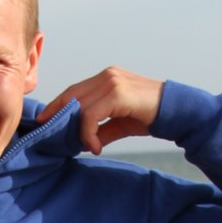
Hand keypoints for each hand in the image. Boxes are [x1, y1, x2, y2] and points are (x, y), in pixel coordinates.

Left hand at [36, 67, 162, 154]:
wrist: (176, 113)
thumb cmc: (149, 116)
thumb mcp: (119, 124)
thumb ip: (100, 129)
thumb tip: (81, 142)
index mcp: (106, 78)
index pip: (74, 90)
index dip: (57, 105)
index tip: (44, 120)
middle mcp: (107, 76)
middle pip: (72, 95)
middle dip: (57, 114)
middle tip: (48, 133)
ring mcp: (112, 82)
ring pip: (80, 106)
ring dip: (77, 130)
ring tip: (83, 146)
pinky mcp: (118, 94)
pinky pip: (91, 114)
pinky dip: (87, 132)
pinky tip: (94, 146)